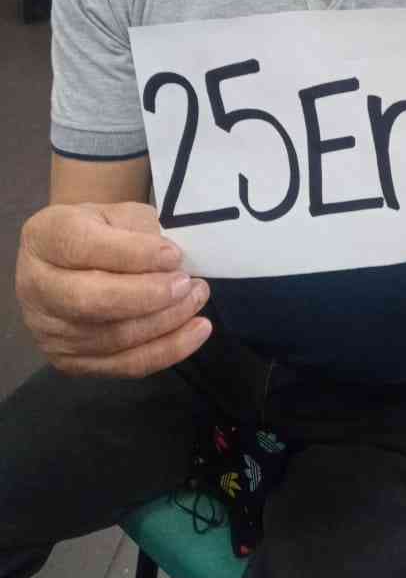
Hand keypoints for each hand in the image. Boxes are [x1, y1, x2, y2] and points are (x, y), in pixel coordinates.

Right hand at [16, 202, 211, 376]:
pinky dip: (167, 350)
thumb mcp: (118, 213)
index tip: (174, 255)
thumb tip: (170, 265)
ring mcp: (49, 330)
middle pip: (91, 301)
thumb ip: (140, 231)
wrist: (75, 259)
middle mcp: (35, 287)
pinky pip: (124, 365)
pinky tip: (196, 330)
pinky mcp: (70, 361)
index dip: (133, 254)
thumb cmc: (101, 230)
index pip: (83, 248)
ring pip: (112, 338)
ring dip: (166, 322)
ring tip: (197, 299)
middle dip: (149, 296)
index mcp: (44, 238)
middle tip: (189, 284)